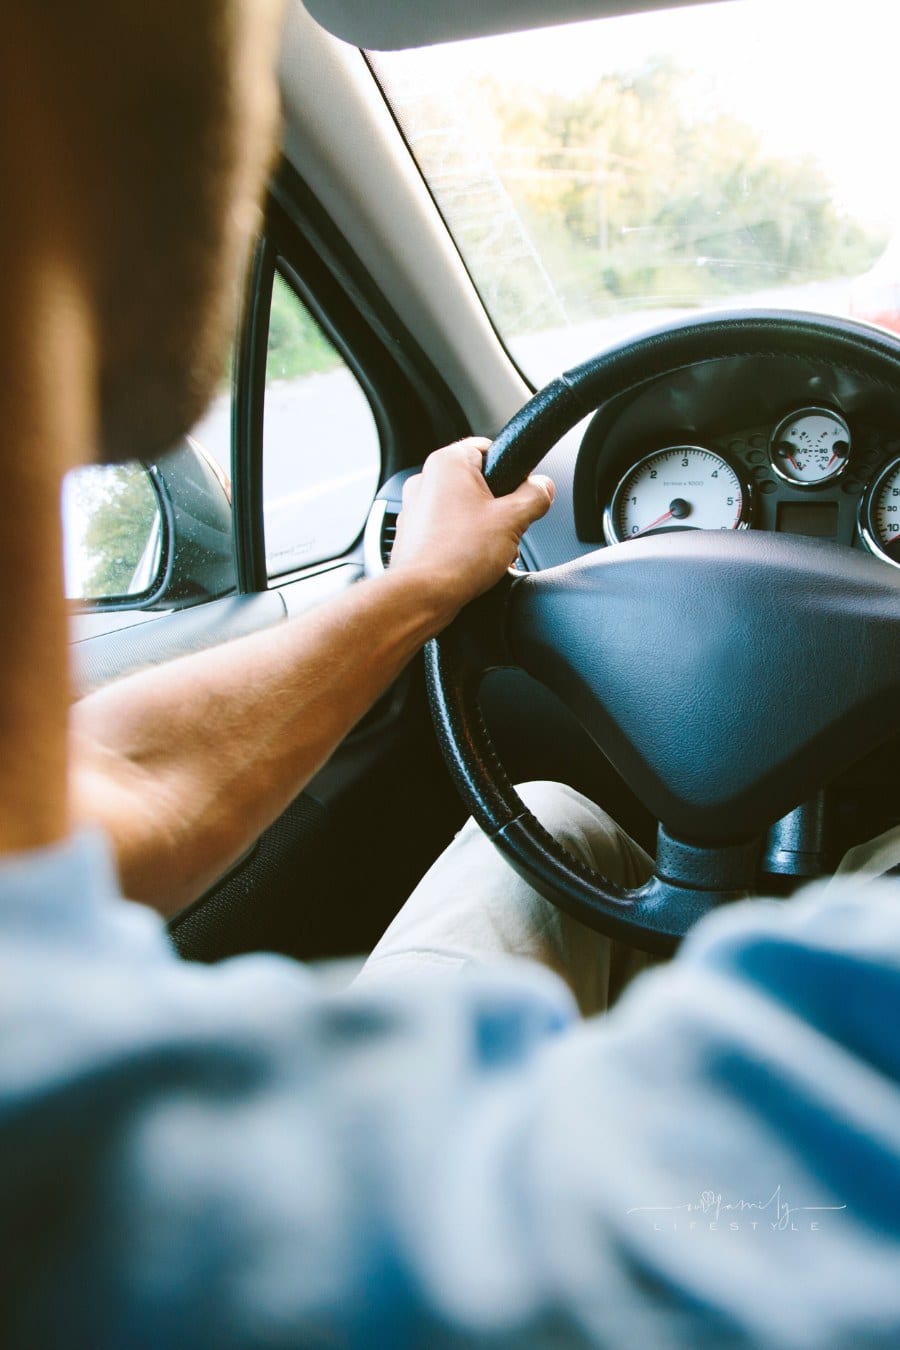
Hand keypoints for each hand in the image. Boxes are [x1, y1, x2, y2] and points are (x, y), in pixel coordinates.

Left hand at [388, 437, 554, 623]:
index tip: (522, 491)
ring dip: (483, 528)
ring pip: (463, 509)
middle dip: (498, 507)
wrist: (422, 595)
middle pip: (478, 483)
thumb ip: (535, 496)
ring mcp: (415, 508)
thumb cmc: (457, 555)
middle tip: (508, 527)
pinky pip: (448, 530)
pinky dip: (463, 543)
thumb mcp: (513, 520)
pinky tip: (474, 562)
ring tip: (491, 550)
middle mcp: (425, 479)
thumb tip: (543, 487)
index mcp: (447, 463)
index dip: (512, 470)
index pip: (489, 448)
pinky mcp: (413, 534)